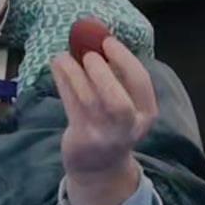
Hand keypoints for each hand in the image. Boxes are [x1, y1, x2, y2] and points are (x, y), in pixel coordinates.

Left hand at [51, 37, 157, 204]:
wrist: (99, 167)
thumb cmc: (113, 124)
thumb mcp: (128, 105)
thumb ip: (118, 77)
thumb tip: (96, 37)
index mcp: (146, 114)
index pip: (141, 83)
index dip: (124, 58)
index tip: (107, 41)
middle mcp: (128, 128)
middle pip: (118, 102)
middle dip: (102, 73)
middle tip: (88, 53)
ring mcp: (104, 136)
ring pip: (89, 102)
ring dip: (74, 73)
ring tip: (63, 56)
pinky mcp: (82, 138)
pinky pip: (71, 105)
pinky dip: (63, 82)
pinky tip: (58, 66)